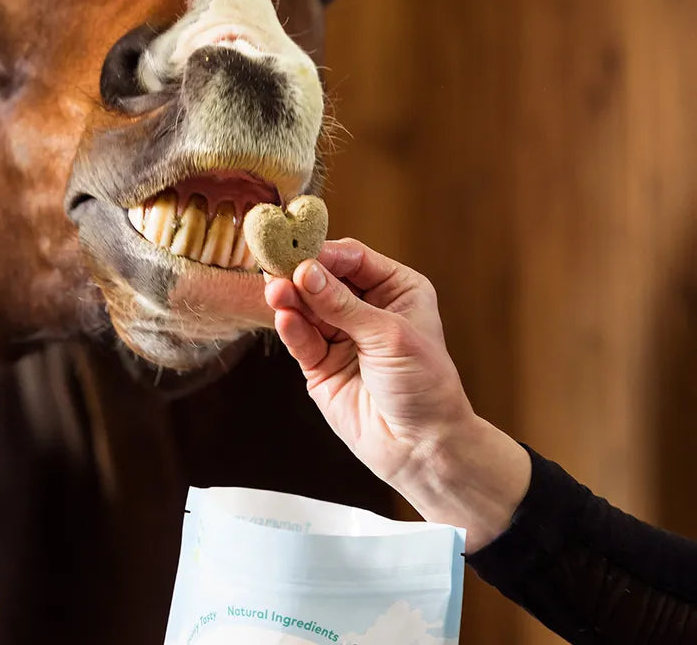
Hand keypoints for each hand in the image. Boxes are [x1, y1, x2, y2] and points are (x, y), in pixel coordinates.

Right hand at [265, 238, 530, 550]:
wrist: (421, 448)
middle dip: (301, 275)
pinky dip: (291, 327)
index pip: (352, 259)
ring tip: (275, 292)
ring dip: (291, 299)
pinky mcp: (320, 364)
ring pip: (307, 308)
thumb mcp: (389, 335)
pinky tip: (284, 317)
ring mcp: (341, 336)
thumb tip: (306, 271)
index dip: (325, 254)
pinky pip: (301, 339)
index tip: (300, 252)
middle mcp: (367, 308)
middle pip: (324, 280)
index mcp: (395, 289)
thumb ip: (343, 304)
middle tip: (278, 268)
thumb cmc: (424, 387)